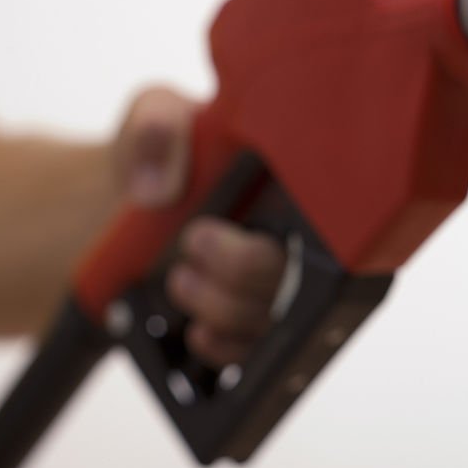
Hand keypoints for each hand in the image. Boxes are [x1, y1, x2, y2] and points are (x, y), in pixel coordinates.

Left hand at [114, 86, 285, 365]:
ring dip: (225, 310)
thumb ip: (157, 128)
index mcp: (301, 182)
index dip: (288, 236)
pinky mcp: (263, 322)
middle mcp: (307, 237)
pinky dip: (226, 347)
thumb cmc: (167, 155)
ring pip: (281, 321)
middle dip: (241, 275)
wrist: (139, 208)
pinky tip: (199, 330)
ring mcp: (287, 284)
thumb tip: (159, 187)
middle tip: (190, 249)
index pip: (329, 219)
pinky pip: (262, 352)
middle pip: (309, 280)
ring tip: (181, 281)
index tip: (209, 229)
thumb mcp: (156, 115)